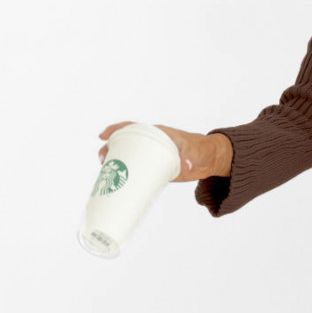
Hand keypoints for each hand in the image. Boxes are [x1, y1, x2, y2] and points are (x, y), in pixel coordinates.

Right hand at [96, 124, 231, 180]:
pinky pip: (138, 172)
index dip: (116, 130)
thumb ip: (191, 156)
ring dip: (115, 164)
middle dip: (109, 150)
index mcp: (156, 134)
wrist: (208, 160)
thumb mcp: (195, 150)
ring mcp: (152, 158)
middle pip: (124, 143)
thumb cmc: (201, 149)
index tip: (104, 136)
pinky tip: (119, 185)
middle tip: (103, 161)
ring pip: (128, 158)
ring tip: (106, 173)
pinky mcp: (155, 170)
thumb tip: (186, 165)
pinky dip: (128, 177)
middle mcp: (150, 144)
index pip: (131, 127)